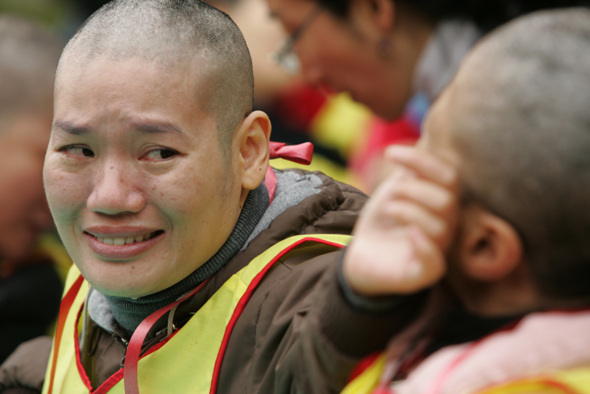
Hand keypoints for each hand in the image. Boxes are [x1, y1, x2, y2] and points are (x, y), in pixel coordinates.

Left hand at [343, 145, 459, 295]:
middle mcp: (447, 226)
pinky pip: (434, 263)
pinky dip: (423, 245)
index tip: (390, 152)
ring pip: (440, 227)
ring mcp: (437, 250)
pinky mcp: (423, 273)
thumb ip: (412, 168)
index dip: (422, 160)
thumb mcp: (395, 189)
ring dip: (408, 210)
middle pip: (447, 200)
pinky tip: (408, 233)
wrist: (363, 255)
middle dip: (413, 189)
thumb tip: (428, 135)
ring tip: (388, 209)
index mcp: (444, 203)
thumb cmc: (384, 221)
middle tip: (390, 192)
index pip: (450, 176)